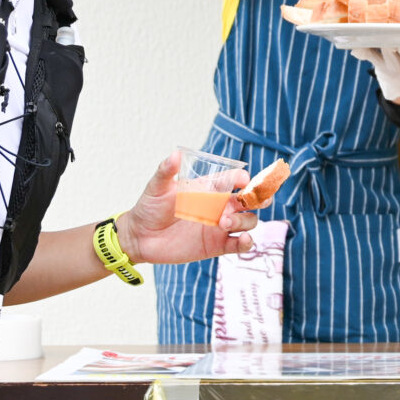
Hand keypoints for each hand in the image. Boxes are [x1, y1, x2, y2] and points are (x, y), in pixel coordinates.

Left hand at [118, 151, 257, 265]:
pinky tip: (243, 239)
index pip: (235, 179)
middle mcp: (219, 205)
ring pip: (248, 221)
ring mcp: (220, 226)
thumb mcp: (157, 187)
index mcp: (209, 188)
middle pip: (250, 200)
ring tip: (223, 223)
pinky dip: (247, 242)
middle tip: (256, 200)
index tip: (244, 181)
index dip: (244, 178)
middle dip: (259, 198)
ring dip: (244, 220)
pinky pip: (239, 244)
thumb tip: (175, 154)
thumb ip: (166, 171)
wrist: (140, 237)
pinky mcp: (217, 245)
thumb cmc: (149, 207)